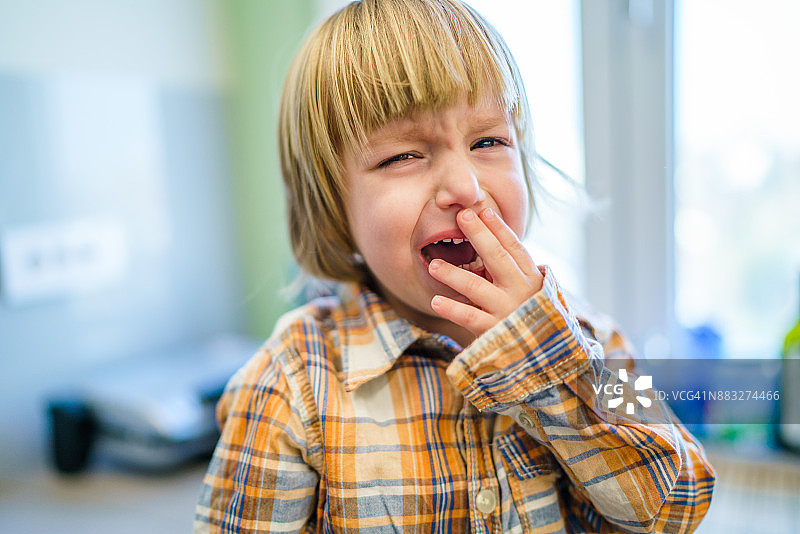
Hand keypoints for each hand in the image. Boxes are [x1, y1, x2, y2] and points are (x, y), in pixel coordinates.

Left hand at [428, 208, 542, 336]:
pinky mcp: (495, 331)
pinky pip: (470, 317)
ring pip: (477, 287)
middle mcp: (521, 292)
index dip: (499, 228)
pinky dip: (452, 309)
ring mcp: (508, 311)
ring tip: (433, 266)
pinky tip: (435, 301)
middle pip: (498, 258)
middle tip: (461, 216)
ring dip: (453, 274)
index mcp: (530, 279)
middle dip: (479, 235)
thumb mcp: (529, 292)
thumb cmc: (530, 319)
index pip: (514, 248)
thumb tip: (490, 241)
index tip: (483, 210)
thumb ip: (511, 272)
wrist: (547, 359)